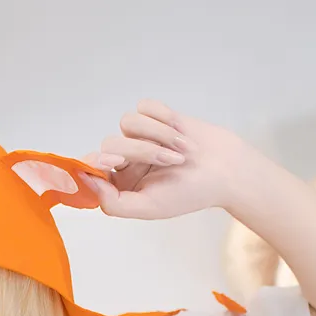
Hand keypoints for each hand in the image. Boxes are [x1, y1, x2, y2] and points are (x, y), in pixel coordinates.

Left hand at [86, 101, 261, 221]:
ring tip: (184, 149)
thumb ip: (114, 203)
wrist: (226, 170)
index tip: (109, 162)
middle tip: (174, 161)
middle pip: (112, 143)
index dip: (93, 162)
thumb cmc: (190, 193)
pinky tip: (181, 131)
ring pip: (128, 122)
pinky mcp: (156, 117)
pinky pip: (145, 107)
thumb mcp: (149, 207)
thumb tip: (88, 182)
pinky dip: (164, 118)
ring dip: (159, 133)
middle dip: (144, 150)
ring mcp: (140, 136)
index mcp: (120, 183)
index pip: (91, 168)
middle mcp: (126, 158)